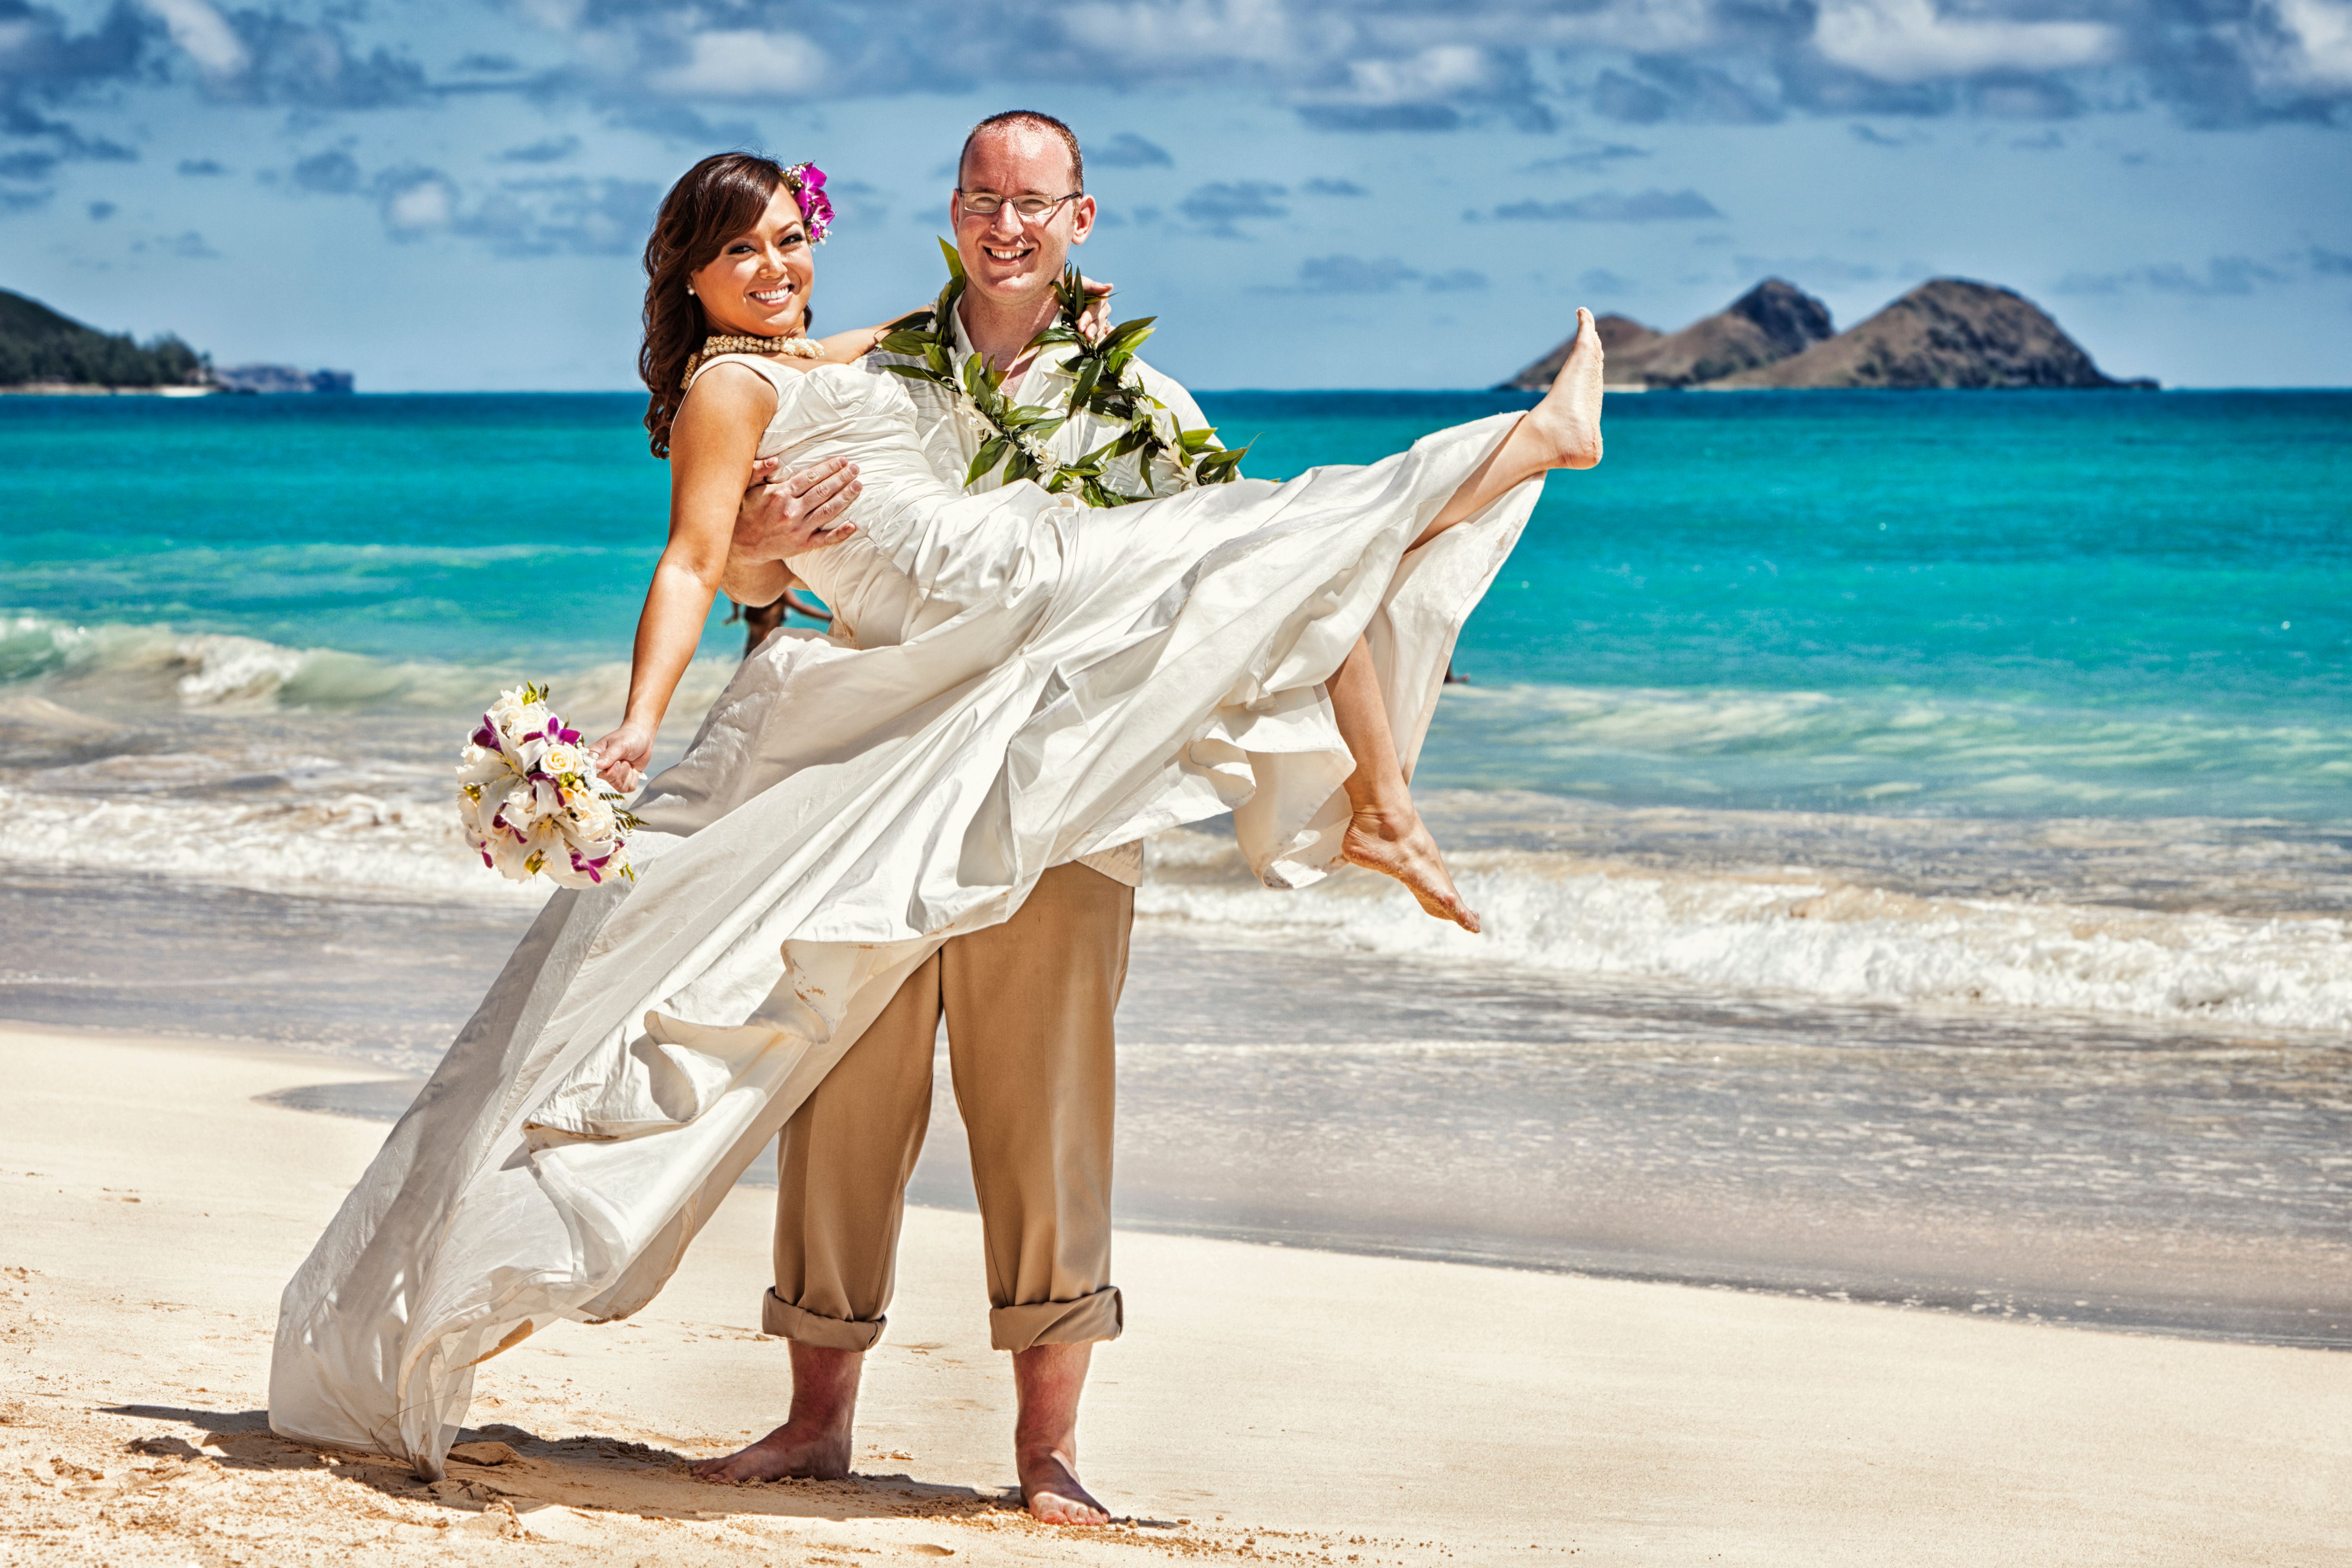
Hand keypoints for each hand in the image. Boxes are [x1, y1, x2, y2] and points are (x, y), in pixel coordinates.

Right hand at [591, 721, 652, 793]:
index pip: (592, 773)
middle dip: (619, 772)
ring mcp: (611, 776)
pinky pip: (627, 789)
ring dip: (627, 775)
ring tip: (628, 763)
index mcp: (594, 757)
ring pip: (617, 787)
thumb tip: (596, 766)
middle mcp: (600, 769)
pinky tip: (633, 769)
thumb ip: (609, 755)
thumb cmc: (628, 737)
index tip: (617, 762)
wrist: (642, 737)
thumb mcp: (619, 744)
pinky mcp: (622, 781)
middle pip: (605, 783)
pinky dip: (633, 779)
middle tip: (624, 760)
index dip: (605, 772)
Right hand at [735, 455, 860, 560]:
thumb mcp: (746, 487)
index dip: (829, 468)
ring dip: (845, 498)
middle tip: (856, 469)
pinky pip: (824, 540)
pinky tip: (853, 526)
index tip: (843, 460)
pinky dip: (840, 533)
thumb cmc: (746, 511)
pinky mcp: (801, 545)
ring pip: (827, 511)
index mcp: (780, 494)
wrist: (741, 544)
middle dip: (842, 479)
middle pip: (823, 491)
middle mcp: (792, 511)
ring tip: (858, 486)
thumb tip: (774, 460)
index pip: (811, 477)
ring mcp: (798, 529)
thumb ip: (758, 470)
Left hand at [1074, 274, 1113, 346]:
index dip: (1088, 318)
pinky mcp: (1099, 330)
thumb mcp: (1074, 283)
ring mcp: (1102, 320)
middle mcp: (1104, 309)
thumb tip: (1110, 286)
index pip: (1096, 308)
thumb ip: (1091, 285)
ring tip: (1085, 342)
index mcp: (1100, 297)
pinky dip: (1097, 341)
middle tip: (1084, 336)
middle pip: (1099, 320)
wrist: (1059, 298)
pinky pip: (1101, 337)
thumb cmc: (1067, 288)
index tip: (1081, 327)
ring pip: (1101, 330)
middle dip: (1091, 329)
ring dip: (1094, 337)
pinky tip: (1092, 346)